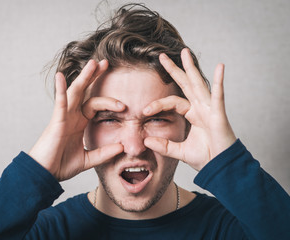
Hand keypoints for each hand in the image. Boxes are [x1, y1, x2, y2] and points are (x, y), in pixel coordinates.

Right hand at [29, 59, 123, 180]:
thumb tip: (121, 147)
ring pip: (74, 92)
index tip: (124, 106)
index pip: (95, 104)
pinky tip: (60, 77)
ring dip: (84, 77)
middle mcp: (72, 116)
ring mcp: (63, 117)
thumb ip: (104, 153)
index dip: (109, 101)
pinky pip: (59, 103)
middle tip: (105, 63)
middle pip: (85, 92)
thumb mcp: (88, 159)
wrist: (45, 174)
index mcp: (79, 123)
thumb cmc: (61, 165)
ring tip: (93, 63)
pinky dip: (60, 90)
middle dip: (94, 77)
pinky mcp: (56, 122)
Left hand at [143, 48, 235, 170]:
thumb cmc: (206, 158)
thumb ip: (164, 146)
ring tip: (185, 52)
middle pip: (185, 84)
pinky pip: (218, 96)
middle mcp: (201, 108)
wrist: (222, 169)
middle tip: (161, 56)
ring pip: (199, 84)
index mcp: (193, 114)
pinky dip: (219, 82)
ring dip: (191, 68)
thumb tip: (146, 141)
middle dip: (174, 69)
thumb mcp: (180, 151)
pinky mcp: (219, 115)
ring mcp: (210, 110)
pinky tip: (220, 66)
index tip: (144, 110)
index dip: (158, 104)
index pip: (173, 101)